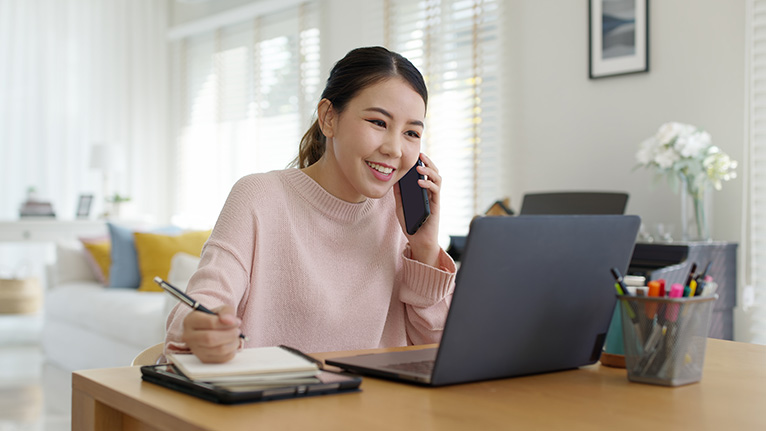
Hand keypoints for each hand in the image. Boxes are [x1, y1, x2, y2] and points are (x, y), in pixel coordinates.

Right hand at [181, 305, 241, 362]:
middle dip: (230, 334)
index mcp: (191, 320)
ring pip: (218, 350)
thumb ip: (227, 312)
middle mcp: (189, 336)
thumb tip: (231, 321)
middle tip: (237, 330)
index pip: (210, 323)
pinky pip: (221, 359)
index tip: (237, 322)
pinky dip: (232, 351)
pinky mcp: (203, 359)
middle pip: (211, 338)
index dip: (227, 323)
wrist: (209, 329)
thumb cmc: (214, 318)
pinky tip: (231, 344)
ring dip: (233, 343)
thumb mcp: (221, 309)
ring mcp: (195, 349)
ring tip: (236, 337)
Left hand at [394, 153, 441, 267]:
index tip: (414, 155)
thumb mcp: (400, 206)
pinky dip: (428, 184)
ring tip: (419, 167)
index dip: (422, 163)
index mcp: (423, 191)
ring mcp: (434, 198)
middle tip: (420, 155)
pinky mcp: (436, 205)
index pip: (425, 173)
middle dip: (428, 162)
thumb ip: (399, 194)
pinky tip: (420, 182)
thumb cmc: (411, 224)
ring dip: (429, 170)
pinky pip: (436, 191)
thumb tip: (394, 179)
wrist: (419, 240)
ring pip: (437, 179)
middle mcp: (430, 193)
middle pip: (434, 172)